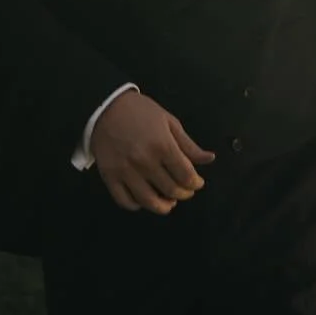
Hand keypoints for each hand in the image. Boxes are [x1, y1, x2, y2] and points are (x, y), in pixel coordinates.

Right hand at [91, 90, 214, 213]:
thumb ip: (189, 145)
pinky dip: (137, 206)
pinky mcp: (109, 177)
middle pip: (171, 190)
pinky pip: (124, 201)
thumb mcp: (169, 122)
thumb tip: (210, 159)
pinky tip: (144, 200)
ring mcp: (126, 172)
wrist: (105, 107)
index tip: (197, 183)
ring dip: (163, 206)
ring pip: (149, 201)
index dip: (196, 183)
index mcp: (163, 146)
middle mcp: (145, 162)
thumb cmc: (141, 112)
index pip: (186, 175)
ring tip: (169, 202)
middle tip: (186, 191)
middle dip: (184, 194)